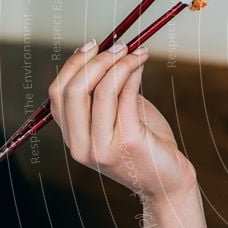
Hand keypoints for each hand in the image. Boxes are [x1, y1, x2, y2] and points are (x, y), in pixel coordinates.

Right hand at [48, 39, 195, 199]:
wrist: (168, 181)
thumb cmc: (147, 145)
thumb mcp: (120, 117)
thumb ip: (109, 94)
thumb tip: (110, 54)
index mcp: (73, 138)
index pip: (59, 94)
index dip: (74, 65)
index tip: (92, 45)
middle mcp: (80, 145)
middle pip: (74, 91)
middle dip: (96, 61)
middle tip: (119, 46)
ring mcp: (102, 146)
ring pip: (102, 91)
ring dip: (120, 63)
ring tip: (137, 51)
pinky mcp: (129, 142)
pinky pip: (126, 97)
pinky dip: (134, 73)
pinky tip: (142, 64)